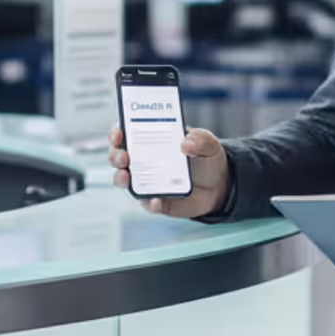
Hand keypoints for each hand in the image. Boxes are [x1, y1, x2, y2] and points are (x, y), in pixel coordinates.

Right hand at [108, 125, 231, 217]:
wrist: (218, 186)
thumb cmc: (206, 160)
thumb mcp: (208, 143)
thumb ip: (200, 139)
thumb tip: (186, 143)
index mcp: (152, 140)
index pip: (127, 133)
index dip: (118, 132)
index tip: (119, 133)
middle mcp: (144, 160)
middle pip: (118, 156)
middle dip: (116, 155)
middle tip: (124, 156)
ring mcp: (147, 181)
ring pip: (124, 180)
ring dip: (121, 178)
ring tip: (127, 177)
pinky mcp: (156, 201)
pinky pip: (147, 203)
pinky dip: (149, 203)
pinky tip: (156, 200)